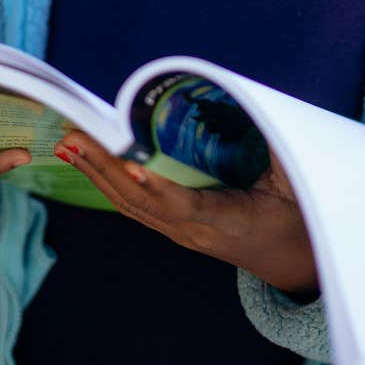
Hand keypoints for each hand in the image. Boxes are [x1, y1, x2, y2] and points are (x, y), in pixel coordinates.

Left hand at [52, 131, 317, 295]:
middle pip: (141, 201)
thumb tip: (255, 103)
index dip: (157, 187)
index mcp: (229, 221)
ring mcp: (182, 233)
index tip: (131, 165)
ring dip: (96, 173)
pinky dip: (109, 180)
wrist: (294, 261)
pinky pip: (136, 205)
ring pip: (130, 204)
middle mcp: (195, 231)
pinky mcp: (176, 227)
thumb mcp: (296, 182)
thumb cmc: (297, 217)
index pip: (185, 206)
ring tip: (67, 144)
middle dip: (104, 168)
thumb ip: (276, 148)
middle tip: (72, 137)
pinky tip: (90, 161)